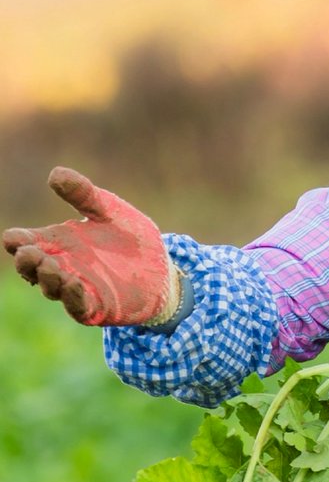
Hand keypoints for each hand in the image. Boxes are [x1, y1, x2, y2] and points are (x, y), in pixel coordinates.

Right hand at [2, 167, 178, 326]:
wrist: (161, 265)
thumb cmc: (129, 236)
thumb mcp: (109, 210)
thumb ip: (84, 194)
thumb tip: (55, 174)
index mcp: (58, 242)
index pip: (27, 242)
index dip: (17, 241)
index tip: (13, 238)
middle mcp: (62, 266)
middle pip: (33, 268)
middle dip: (27, 262)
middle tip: (27, 252)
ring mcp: (77, 288)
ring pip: (52, 288)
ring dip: (48, 279)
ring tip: (48, 265)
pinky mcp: (97, 307)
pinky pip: (78, 306)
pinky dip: (72, 296)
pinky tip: (73, 283)